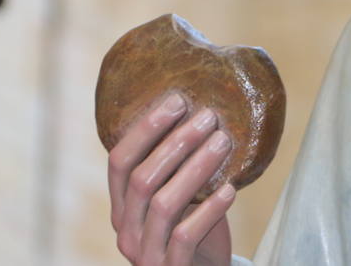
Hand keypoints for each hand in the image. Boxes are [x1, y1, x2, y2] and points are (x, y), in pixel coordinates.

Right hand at [107, 93, 236, 265]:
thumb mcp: (181, 198)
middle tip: (209, 117)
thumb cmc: (194, 231)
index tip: (177, 100)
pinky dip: (209, 211)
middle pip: (142, 178)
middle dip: (176, 142)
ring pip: (163, 204)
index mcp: (123, 207)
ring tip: (224, 142)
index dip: (145, 129)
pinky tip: (230, 190)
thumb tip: (205, 113)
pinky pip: (186, 238)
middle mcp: (126, 230)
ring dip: (196, 168)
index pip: (120, 162)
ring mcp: (145, 254)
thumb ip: (181, 169)